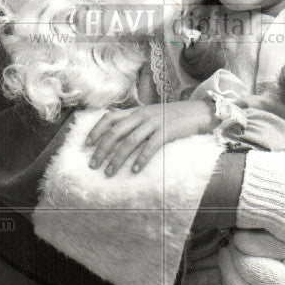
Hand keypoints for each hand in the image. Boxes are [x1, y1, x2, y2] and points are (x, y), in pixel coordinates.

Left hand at [85, 101, 215, 176]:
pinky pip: (150, 146)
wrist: (197, 112)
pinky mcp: (166, 131)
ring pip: (129, 141)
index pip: (109, 118)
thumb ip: (135, 121)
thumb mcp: (150, 114)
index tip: (86, 144)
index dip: (95, 130)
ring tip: (109, 173)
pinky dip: (141, 158)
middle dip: (101, 150)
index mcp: (135, 111)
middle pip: (115, 132)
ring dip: (117, 158)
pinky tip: (135, 170)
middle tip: (92, 165)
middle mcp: (141, 115)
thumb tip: (116, 134)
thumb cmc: (173, 116)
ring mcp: (154, 122)